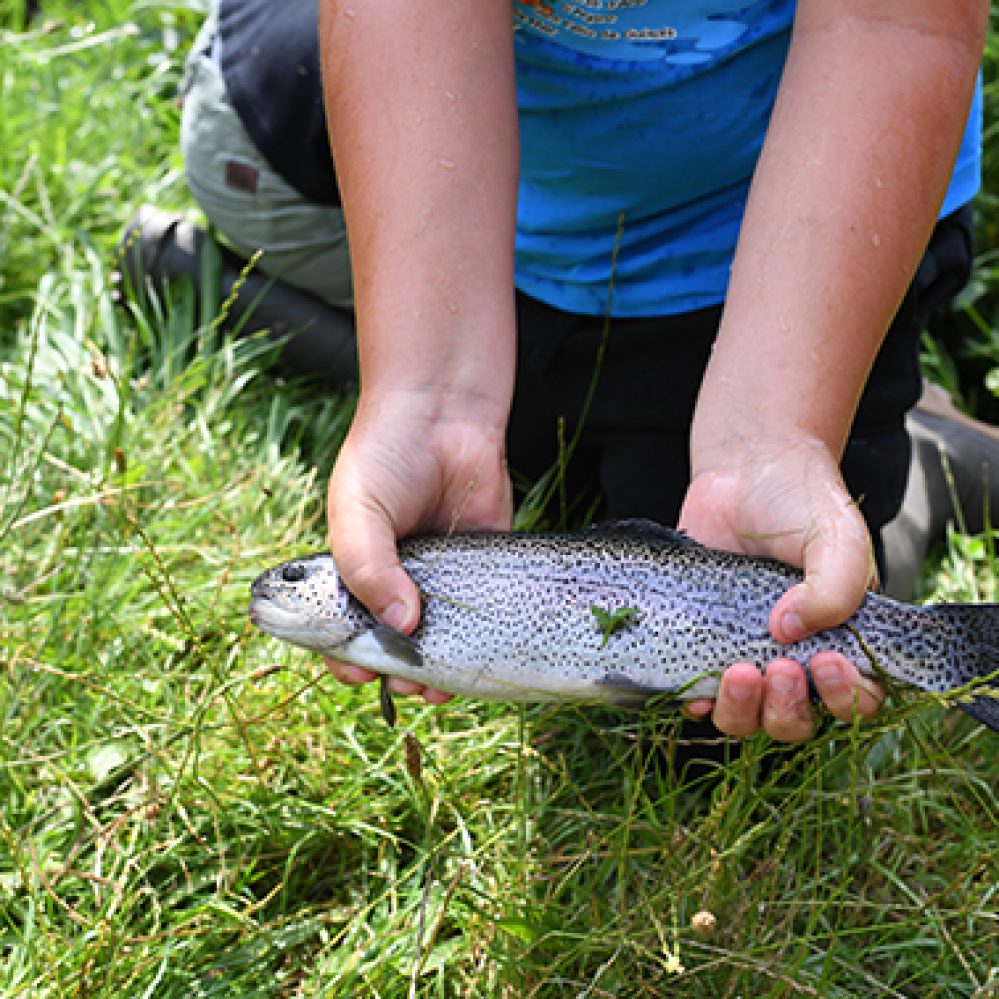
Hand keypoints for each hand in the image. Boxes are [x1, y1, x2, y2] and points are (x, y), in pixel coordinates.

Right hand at [325, 392, 512, 702]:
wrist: (445, 412)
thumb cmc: (385, 456)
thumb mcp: (358, 511)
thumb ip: (368, 568)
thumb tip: (403, 624)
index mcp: (352, 573)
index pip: (340, 633)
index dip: (347, 660)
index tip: (361, 674)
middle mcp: (394, 581)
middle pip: (390, 648)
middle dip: (396, 677)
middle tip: (409, 681)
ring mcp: (438, 579)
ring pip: (437, 643)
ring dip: (437, 672)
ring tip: (439, 683)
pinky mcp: (481, 567)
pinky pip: (480, 617)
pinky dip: (478, 644)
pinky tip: (477, 661)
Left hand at [678, 436, 883, 740]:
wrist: (744, 471)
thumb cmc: (801, 504)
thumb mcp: (835, 537)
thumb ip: (835, 585)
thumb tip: (787, 631)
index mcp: (841, 642)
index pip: (855, 699)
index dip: (846, 698)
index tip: (829, 662)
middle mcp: (794, 657)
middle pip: (795, 721)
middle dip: (788, 708)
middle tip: (780, 667)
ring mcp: (743, 652)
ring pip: (745, 718)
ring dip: (742, 710)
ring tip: (737, 674)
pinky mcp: (699, 641)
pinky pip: (695, 692)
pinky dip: (694, 701)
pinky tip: (694, 689)